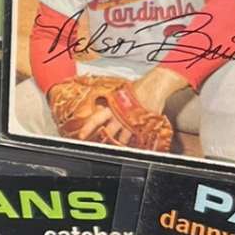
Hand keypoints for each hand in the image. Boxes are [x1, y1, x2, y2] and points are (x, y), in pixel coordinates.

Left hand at [65, 68, 186, 144]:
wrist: (153, 87)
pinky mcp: (141, 126)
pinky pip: (135, 138)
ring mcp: (131, 123)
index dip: (87, 128)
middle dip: (102, 141)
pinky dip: (132, 141)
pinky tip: (130, 144)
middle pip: (108, 132)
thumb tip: (99, 109)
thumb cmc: (136, 90)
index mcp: (112, 108)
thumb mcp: (118, 96)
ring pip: (121, 138)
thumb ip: (109, 105)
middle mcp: (120, 117)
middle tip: (98, 146)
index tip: (81, 136)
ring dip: (118, 143)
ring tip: (115, 146)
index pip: (96, 119)